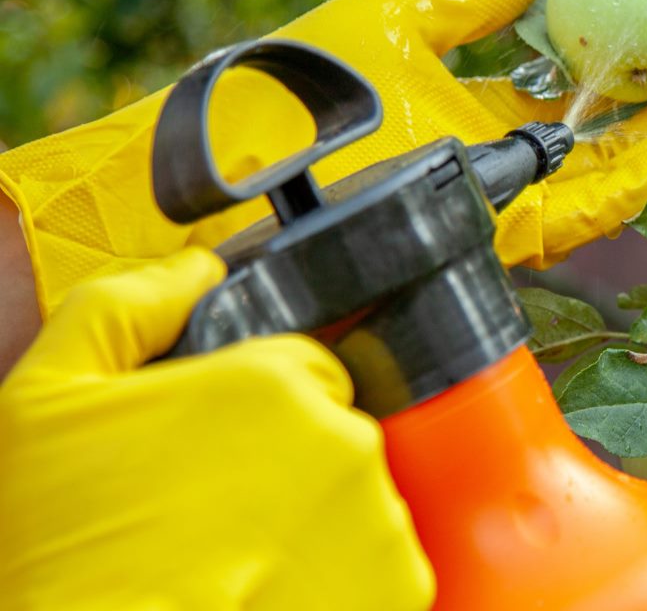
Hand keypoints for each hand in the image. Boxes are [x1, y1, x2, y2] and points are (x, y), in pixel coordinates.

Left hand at [0, 0, 646, 314]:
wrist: (240, 158)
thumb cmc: (296, 89)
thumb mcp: (393, 20)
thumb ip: (470, 0)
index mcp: (472, 120)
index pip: (568, 101)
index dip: (622, 76)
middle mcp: (496, 169)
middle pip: (602, 145)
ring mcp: (503, 204)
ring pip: (612, 180)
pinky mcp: (503, 232)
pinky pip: (591, 206)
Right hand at [0, 248, 433, 608]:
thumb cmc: (62, 551)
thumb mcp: (48, 397)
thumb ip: (126, 307)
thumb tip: (194, 267)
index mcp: (274, 383)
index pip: (302, 367)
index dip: (255, 408)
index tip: (216, 448)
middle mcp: (345, 442)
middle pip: (332, 431)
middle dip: (286, 461)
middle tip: (216, 511)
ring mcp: (378, 520)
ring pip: (358, 498)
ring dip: (316, 520)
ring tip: (240, 559)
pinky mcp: (398, 589)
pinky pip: (382, 564)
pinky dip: (344, 578)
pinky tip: (277, 591)